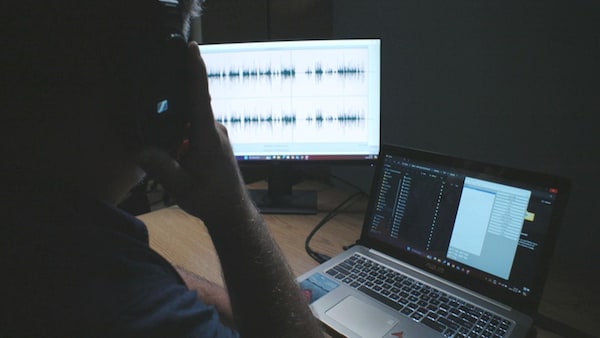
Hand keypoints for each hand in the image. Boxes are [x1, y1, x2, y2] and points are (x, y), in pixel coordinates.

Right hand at [137, 42, 249, 224]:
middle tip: (152, 88)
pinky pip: (194, 127)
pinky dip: (181, 129)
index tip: (192, 48)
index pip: (201, 96)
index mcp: (208, 136)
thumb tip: (141, 151)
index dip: (196, 70)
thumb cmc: (211, 200)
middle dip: (173, 95)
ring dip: (175, 119)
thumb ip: (163, 168)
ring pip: (191, 118)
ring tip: (156, 123)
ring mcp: (216, 135)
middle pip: (192, 103)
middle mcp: (214, 130)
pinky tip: (168, 141)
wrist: (231, 212)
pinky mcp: (213, 141)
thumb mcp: (183, 187)